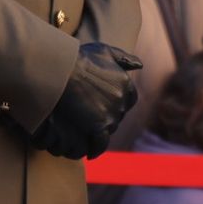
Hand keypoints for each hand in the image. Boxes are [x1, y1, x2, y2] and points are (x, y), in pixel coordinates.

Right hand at [31, 43, 141, 159]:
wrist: (62, 70)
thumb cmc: (79, 58)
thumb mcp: (105, 51)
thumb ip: (124, 58)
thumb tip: (139, 65)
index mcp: (126, 83)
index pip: (129, 99)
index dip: (117, 102)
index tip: (104, 103)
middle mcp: (122, 100)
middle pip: (118, 115)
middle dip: (107, 115)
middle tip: (91, 117)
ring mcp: (111, 114)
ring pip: (109, 129)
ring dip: (100, 131)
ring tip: (86, 132)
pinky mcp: (98, 126)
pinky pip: (100, 144)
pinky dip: (96, 149)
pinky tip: (90, 152)